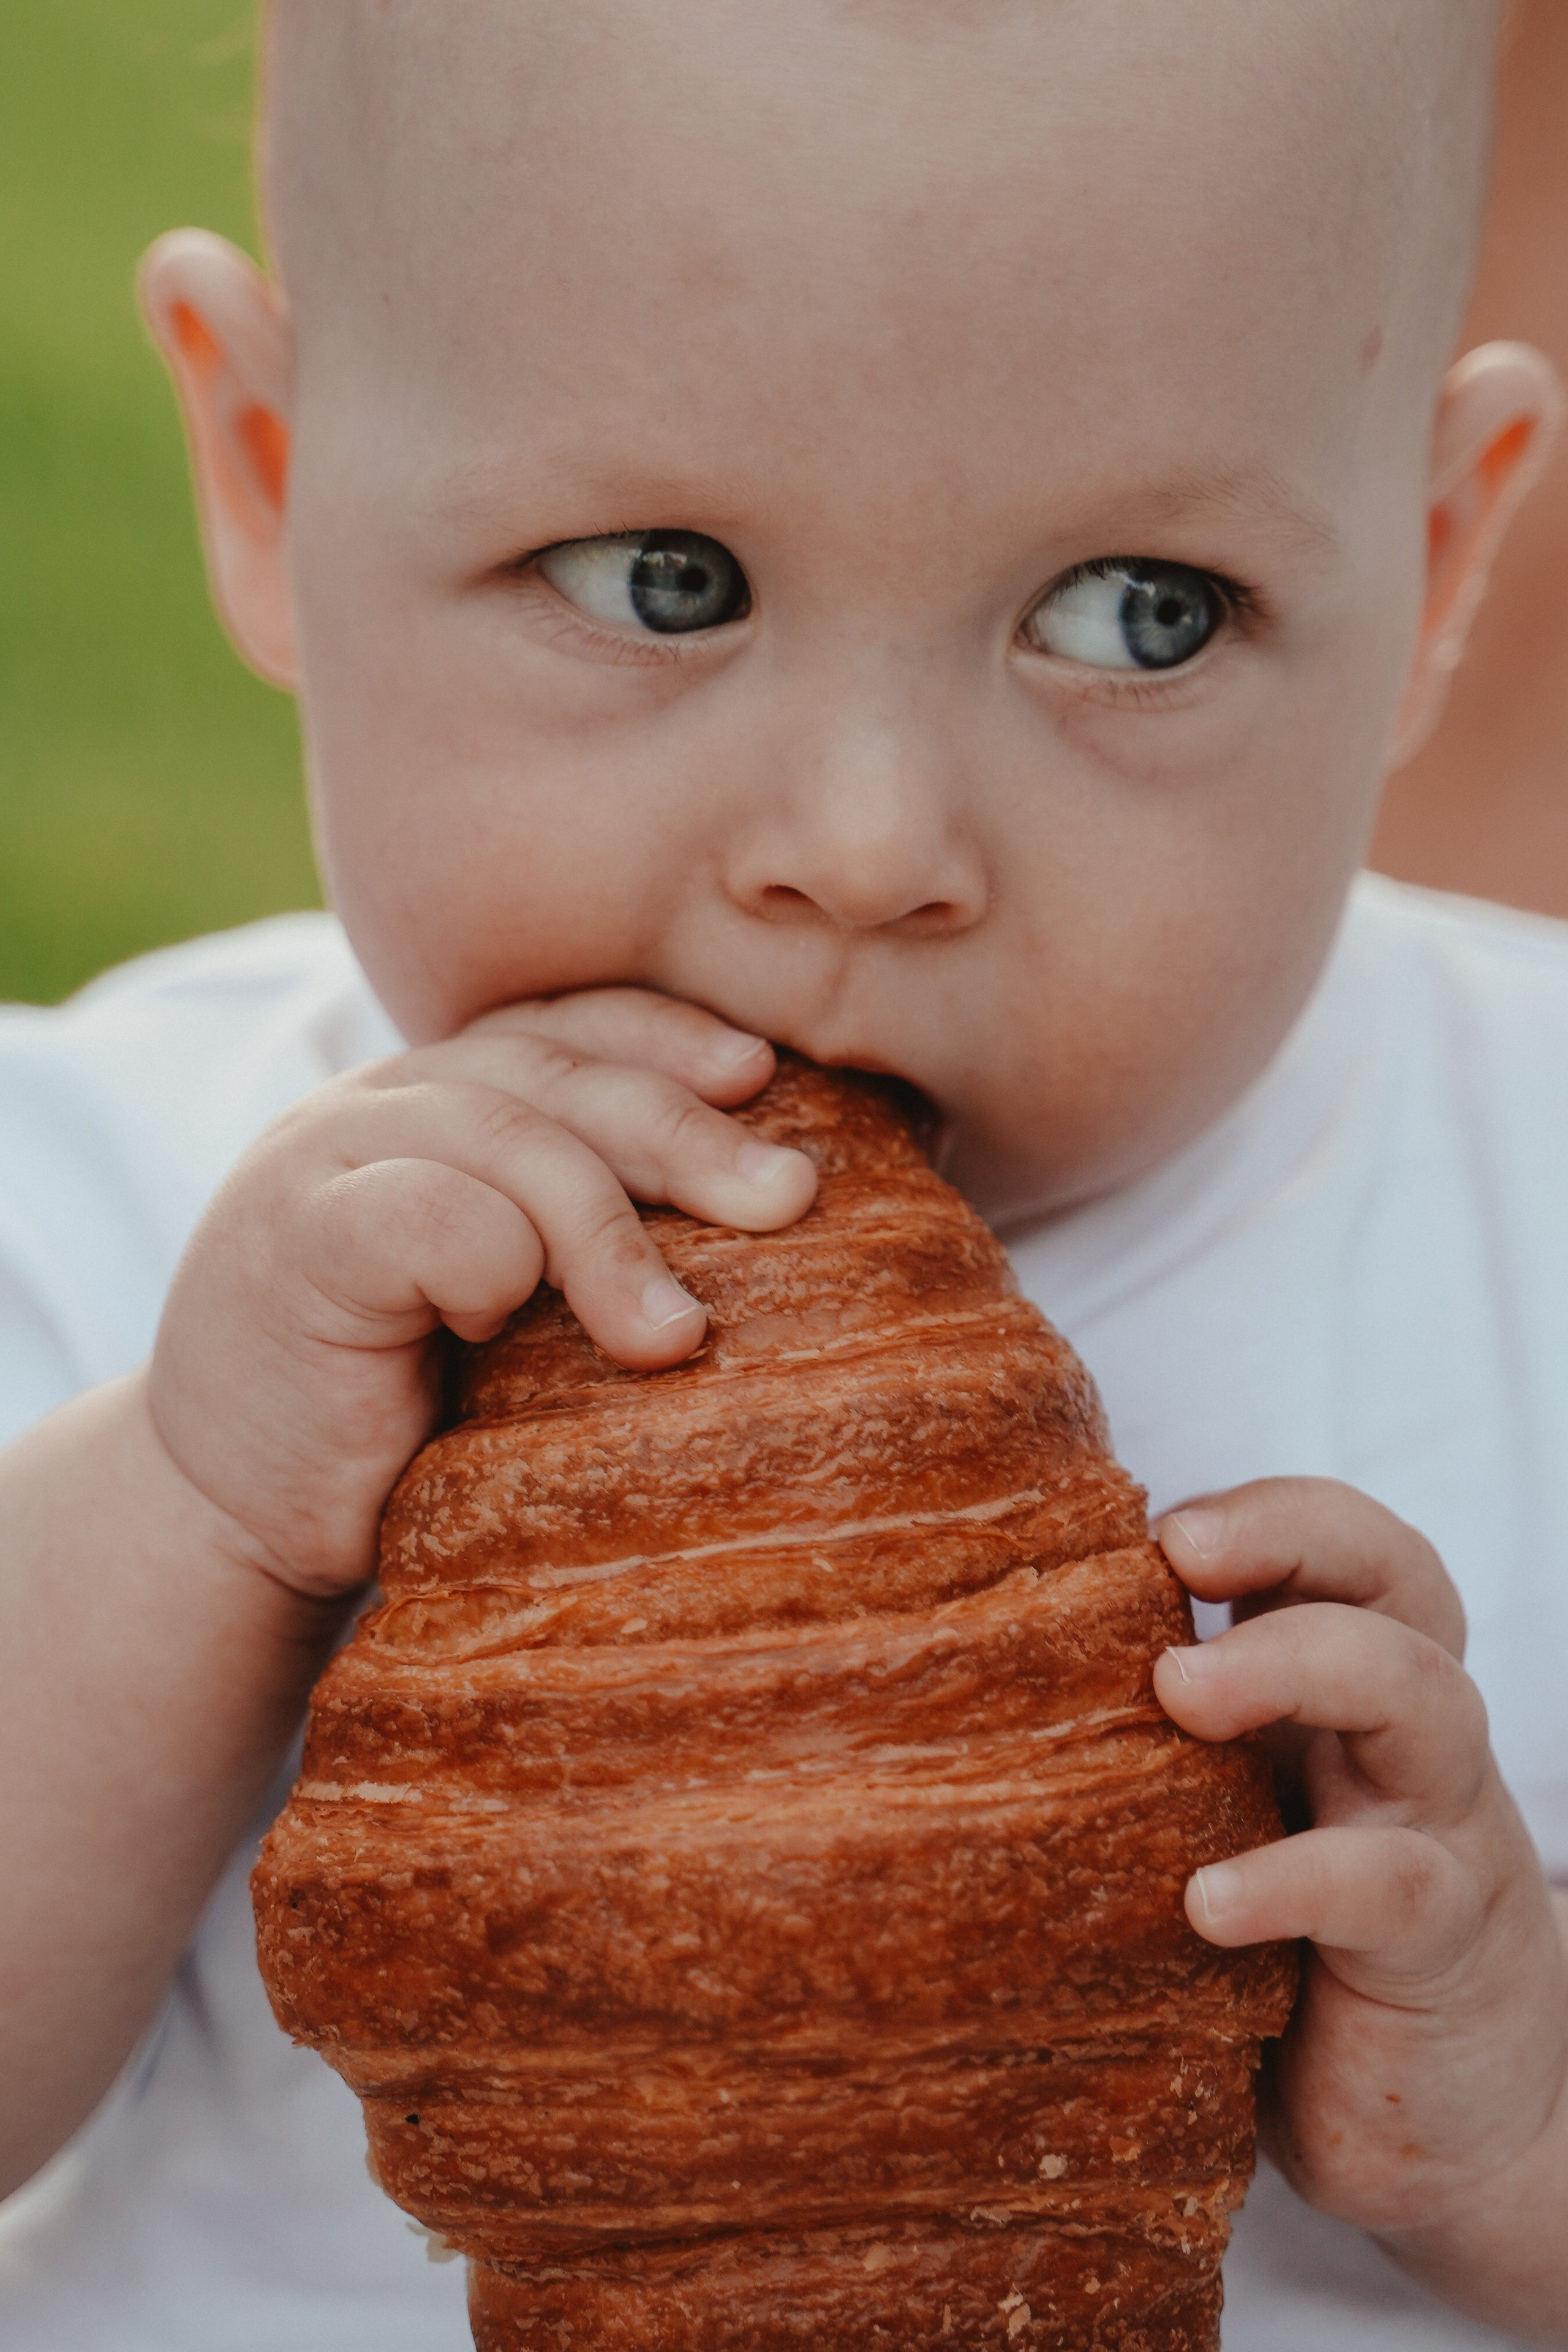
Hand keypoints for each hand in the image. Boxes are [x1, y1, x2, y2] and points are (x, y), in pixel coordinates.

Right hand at [148, 989, 816, 1597]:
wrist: (239, 1518)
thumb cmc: (409, 1419)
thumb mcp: (519, 1311)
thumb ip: (593, 1240)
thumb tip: (775, 1213)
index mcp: (438, 1102)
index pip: (566, 1030)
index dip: (668, 1039)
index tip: (765, 1077)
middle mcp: (380, 1105)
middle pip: (554, 1072)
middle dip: (684, 1130)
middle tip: (789, 1198)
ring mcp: (323, 1158)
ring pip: (503, 1135)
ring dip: (608, 1231)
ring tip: (678, 1334)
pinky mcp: (295, 1239)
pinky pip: (429, 1214)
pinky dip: (491, 1265)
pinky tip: (498, 1333)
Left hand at [1154, 1479, 1567, 2333]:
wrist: (1448, 2121)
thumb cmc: (1295, 1938)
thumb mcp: (1234, 1809)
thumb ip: (1159, 1737)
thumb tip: (966, 1670)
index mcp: (1352, 1689)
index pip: (1351, 1550)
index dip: (1274, 1513)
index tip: (1161, 1526)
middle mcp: (1410, 1737)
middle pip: (1399, 1590)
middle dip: (1290, 1545)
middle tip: (1172, 1559)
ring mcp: (1442, 1832)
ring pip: (1425, 1699)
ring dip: (1297, 1666)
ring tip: (1179, 1690)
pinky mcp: (1443, 1949)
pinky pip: (1391, 1885)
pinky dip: (1296, 1877)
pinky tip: (1208, 1898)